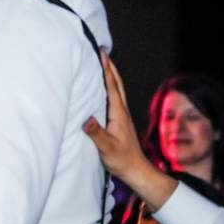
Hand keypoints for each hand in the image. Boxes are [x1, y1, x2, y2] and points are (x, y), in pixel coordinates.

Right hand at [83, 53, 176, 209]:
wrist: (136, 171)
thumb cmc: (122, 160)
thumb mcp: (107, 147)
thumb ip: (96, 133)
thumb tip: (86, 118)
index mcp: (118, 114)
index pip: (112, 87)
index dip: (106, 70)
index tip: (101, 54)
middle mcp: (121, 112)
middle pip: (116, 84)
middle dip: (109, 67)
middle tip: (102, 53)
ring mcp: (121, 116)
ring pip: (116, 90)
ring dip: (110, 76)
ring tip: (102, 65)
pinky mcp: (119, 122)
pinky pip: (113, 99)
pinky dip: (109, 88)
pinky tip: (102, 90)